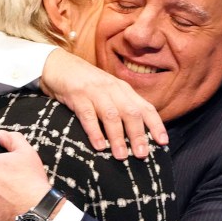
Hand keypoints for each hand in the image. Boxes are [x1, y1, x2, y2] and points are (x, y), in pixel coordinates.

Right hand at [40, 50, 168, 160]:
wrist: (58, 64)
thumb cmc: (86, 85)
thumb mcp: (108, 93)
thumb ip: (121, 108)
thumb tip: (136, 137)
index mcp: (124, 90)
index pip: (145, 108)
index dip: (156, 125)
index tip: (163, 142)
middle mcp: (113, 89)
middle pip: (131, 113)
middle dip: (138, 135)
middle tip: (142, 155)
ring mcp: (95, 91)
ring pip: (111, 115)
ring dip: (118, 137)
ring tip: (121, 156)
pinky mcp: (77, 95)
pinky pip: (88, 115)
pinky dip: (94, 131)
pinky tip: (99, 146)